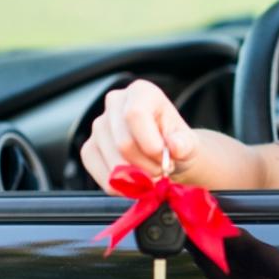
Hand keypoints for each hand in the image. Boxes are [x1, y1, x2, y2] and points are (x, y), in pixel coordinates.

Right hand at [80, 79, 197, 194]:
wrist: (167, 154)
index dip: (150, 144)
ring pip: (113, 162)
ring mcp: (98, 126)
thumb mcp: (188, 142)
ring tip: (152, 174)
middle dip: (146, 166)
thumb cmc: (177, 143)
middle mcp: (115, 102)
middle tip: (162, 171)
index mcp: (141, 92)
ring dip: (137, 178)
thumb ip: (185, 143)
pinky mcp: (89, 149)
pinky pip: (102, 175)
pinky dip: (122, 186)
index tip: (165, 160)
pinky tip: (135, 183)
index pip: (135, 115)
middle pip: (123, 143)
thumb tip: (176, 146)